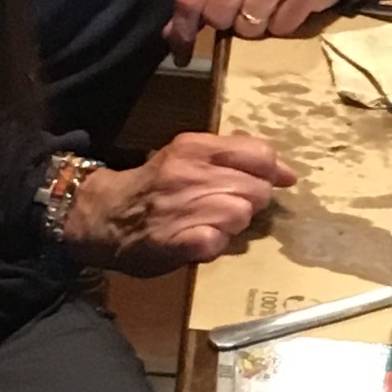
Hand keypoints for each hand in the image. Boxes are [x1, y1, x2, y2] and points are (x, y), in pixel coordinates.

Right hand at [59, 131, 295, 272]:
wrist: (103, 215)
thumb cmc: (156, 186)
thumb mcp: (191, 157)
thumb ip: (238, 158)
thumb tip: (288, 173)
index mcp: (195, 148)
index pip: (259, 155)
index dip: (271, 173)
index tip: (269, 183)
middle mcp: (188, 173)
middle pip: (256, 190)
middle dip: (251, 203)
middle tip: (227, 207)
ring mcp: (179, 206)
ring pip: (240, 215)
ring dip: (233, 225)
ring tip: (210, 224)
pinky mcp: (173, 240)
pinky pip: (216, 241)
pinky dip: (216, 243)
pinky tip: (201, 240)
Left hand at [165, 0, 346, 55]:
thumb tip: (172, 33)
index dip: (182, 30)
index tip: (181, 53)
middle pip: (219, 16)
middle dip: (229, 23)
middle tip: (246, 10)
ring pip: (249, 27)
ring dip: (258, 27)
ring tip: (271, 7)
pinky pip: (280, 28)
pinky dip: (284, 26)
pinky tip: (290, 8)